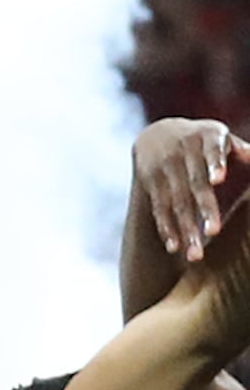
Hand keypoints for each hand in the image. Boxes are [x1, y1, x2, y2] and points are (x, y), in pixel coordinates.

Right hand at [138, 118, 236, 268]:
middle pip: (194, 184)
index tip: (218, 181)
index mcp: (206, 136)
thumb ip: (238, 149)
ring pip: (176, 203)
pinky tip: (175, 247)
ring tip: (196, 255)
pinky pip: (159, 209)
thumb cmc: (204, 140)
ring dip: (185, 228)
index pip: (212, 151)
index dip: (214, 164)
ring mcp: (163, 168)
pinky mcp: (150, 183)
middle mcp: (181, 151)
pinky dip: (167, 228)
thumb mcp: (221, 137)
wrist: (157, 134)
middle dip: (204, 208)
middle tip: (214, 233)